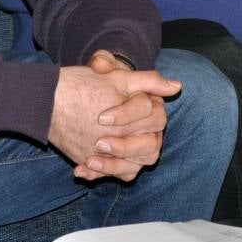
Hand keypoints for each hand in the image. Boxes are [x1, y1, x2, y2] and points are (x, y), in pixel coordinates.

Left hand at [48, 51, 179, 181]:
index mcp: (152, 105)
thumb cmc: (96, 84)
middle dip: (124, 146)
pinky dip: (102, 173)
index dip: (127, 115)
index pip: (150, 112)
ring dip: (115, 164)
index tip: (102, 117)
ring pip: (141, 162)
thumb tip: (161, 81)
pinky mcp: (127, 162)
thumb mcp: (105, 72)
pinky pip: (124, 173)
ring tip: (90, 161)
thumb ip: (125, 68)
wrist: (80, 102)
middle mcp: (152, 129)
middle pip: (150, 143)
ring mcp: (141, 147)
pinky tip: (81, 169)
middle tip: (98, 143)